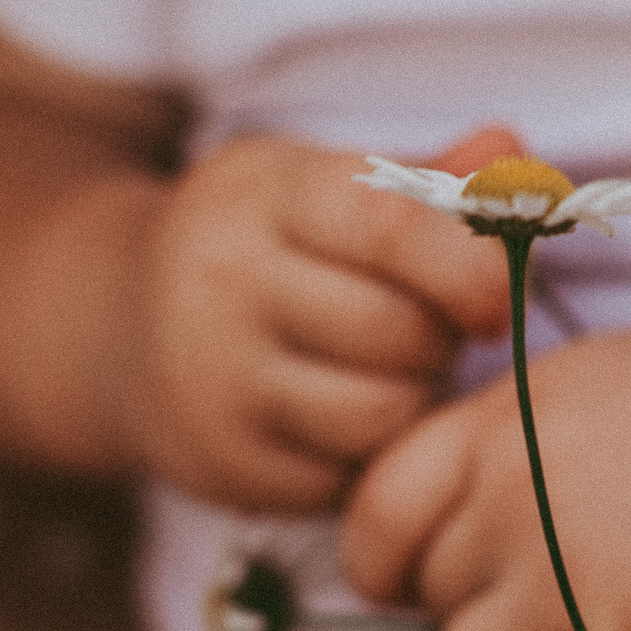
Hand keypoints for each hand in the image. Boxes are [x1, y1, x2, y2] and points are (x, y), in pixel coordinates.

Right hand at [127, 129, 517, 511]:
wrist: (118, 328)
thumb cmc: (265, 245)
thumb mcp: (324, 186)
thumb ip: (428, 177)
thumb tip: (513, 153)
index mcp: (263, 193)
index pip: (394, 225)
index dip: (472, 265)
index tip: (497, 295)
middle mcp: (223, 282)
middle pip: (399, 331)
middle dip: (441, 336)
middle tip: (425, 327)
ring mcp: (214, 381)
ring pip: (381, 413)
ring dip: (413, 399)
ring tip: (388, 370)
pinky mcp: (224, 465)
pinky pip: (349, 476)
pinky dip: (370, 455)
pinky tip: (345, 417)